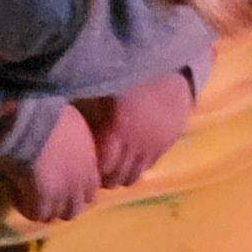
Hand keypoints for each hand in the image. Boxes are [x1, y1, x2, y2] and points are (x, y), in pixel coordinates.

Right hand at [1, 100, 101, 222]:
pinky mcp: (44, 196)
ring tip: (24, 192)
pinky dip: (24, 206)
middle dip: (58, 205)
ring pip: (56, 215)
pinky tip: (13, 189)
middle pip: (76, 208)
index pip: (90, 191)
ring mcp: (64, 190)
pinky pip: (36, 214)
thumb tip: (57, 145)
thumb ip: (68, 139)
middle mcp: (81, 178)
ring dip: (41, 207)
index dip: (72, 191)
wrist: (28, 112)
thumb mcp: (67, 119)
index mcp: (89, 159)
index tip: (54, 182)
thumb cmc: (43, 107)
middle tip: (38, 192)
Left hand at [86, 70, 194, 189]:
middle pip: (121, 174)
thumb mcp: (108, 94)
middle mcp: (136, 143)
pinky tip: (135, 164)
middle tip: (103, 179)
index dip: (98, 172)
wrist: (170, 71)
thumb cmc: (133, 77)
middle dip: (110, 180)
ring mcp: (154, 145)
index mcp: (118, 130)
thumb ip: (97, 116)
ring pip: (138, 173)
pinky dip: (142, 167)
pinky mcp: (169, 143)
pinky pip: (153, 164)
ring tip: (119, 175)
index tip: (91, 172)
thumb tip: (81, 131)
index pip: (105, 165)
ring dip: (127, 176)